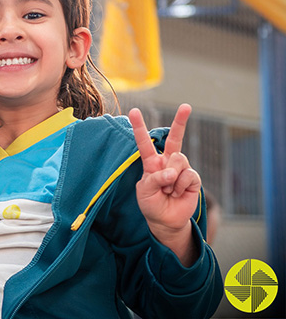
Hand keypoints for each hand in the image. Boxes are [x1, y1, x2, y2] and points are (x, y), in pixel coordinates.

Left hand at [129, 104, 200, 264]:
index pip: (145, 142)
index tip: (134, 111)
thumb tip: (171, 172)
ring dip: (171, 178)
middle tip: (186, 106)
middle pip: (174, 138)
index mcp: (151, 163)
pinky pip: (188, 175)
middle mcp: (167, 162)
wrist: (166, 221)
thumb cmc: (151, 204)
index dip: (139, 127)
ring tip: (168, 190)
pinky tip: (177, 193)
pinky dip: (180, 186)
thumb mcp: (144, 192)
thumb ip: (154, 179)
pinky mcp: (193, 178)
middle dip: (181, 121)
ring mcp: (181, 169)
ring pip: (178, 160)